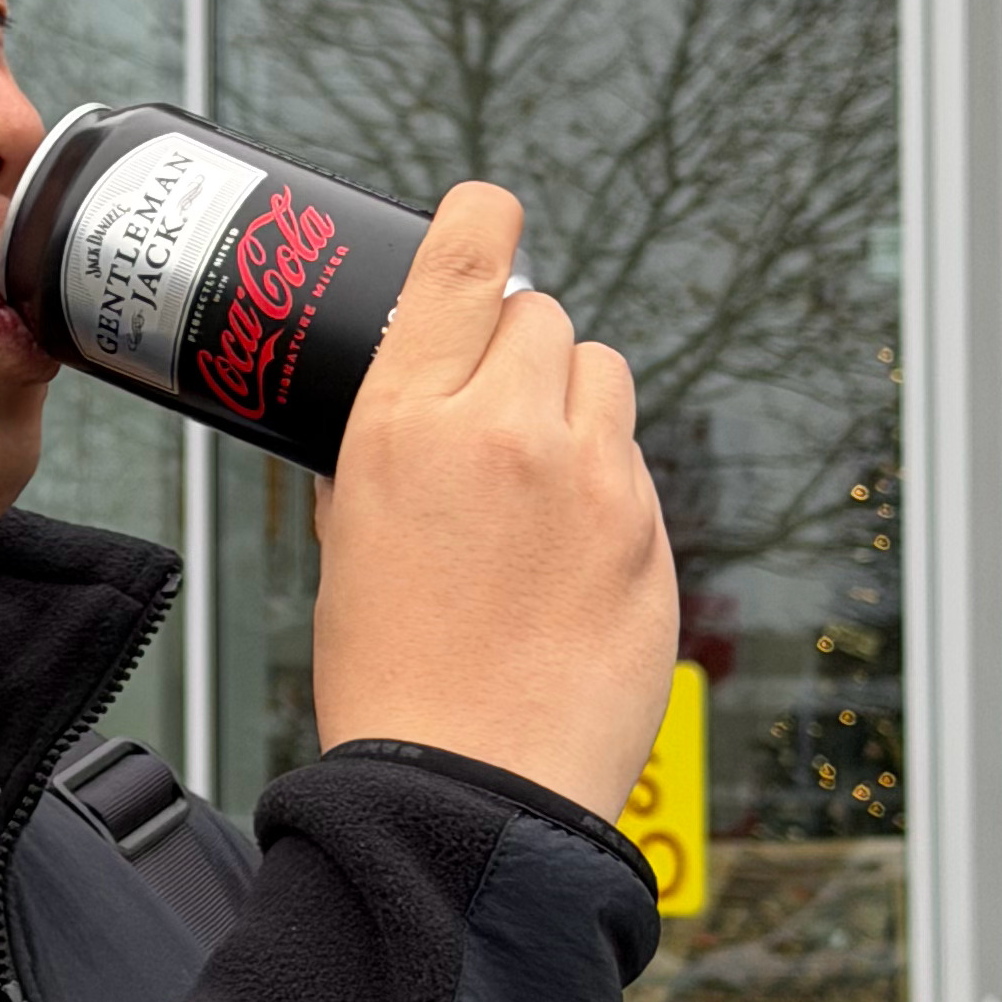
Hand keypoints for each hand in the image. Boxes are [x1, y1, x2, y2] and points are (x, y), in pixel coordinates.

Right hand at [311, 183, 677, 826]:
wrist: (468, 790)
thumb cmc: (391, 680)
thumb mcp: (349, 539)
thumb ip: (390, 451)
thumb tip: (421, 409)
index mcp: (407, 421)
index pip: (467, 257)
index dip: (483, 219)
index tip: (490, 212)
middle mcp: (508, 430)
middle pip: (545, 316)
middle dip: (520, 353)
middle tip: (496, 417)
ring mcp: (594, 482)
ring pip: (604, 376)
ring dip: (574, 406)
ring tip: (537, 486)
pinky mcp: (652, 537)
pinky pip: (634, 468)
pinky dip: (607, 490)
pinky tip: (565, 562)